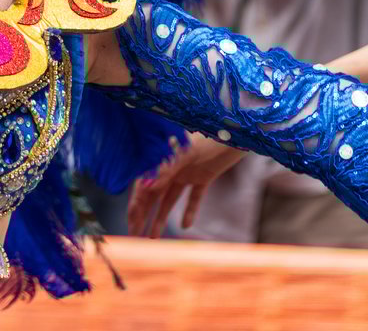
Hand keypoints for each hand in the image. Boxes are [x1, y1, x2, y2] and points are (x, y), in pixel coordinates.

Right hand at [127, 133, 245, 238]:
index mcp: (163, 159)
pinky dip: (190, 210)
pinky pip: (194, 196)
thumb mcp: (188, 152)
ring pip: (170, 199)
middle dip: (144, 215)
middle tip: (136, 235)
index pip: (144, 186)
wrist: (237, 131)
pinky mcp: (204, 176)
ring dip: (161, 217)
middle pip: (154, 195)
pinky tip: (186, 226)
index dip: (136, 205)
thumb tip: (148, 187)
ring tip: (153, 236)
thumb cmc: (210, 135)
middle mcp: (172, 167)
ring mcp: (187, 172)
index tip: (130, 224)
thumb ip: (168, 167)